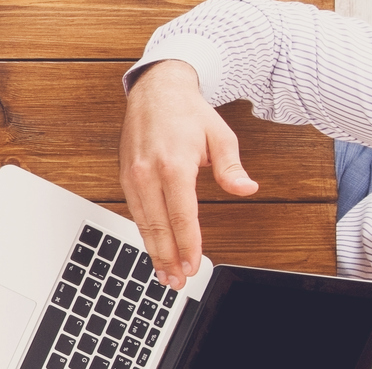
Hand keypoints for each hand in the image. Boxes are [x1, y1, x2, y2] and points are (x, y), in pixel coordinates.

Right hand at [121, 59, 257, 289]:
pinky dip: (144, 232)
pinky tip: (153, 246)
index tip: (194, 265)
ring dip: (153, 250)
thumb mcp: (220, 135)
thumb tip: (246, 188)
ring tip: (164, 273)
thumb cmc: (188, 113)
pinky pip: (135, 211)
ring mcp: (132, 175)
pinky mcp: (125, 176)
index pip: (181, 215)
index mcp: (173, 164)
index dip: (188, 245)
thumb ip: (231, 167)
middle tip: (177, 281)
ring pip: (142, 222)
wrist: (155, 91)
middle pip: (157, 226)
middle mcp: (147, 172)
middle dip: (167, 257)